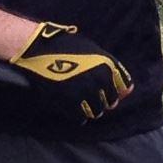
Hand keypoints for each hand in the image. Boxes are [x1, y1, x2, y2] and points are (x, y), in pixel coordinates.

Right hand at [9, 21, 134, 120]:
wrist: (35, 48)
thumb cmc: (63, 45)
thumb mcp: (91, 48)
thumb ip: (109, 67)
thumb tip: (127, 90)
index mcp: (107, 64)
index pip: (124, 87)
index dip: (116, 90)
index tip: (106, 91)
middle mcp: (100, 79)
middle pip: (110, 101)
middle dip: (102, 100)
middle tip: (89, 96)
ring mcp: (85, 92)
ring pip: (96, 111)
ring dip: (90, 109)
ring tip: (80, 102)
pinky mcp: (69, 102)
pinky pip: (80, 117)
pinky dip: (78, 116)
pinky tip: (72, 108)